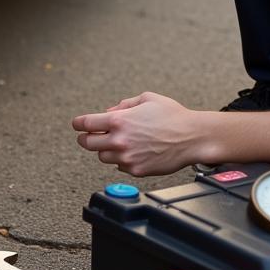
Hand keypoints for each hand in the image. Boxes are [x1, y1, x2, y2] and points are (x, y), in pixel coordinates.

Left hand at [71, 91, 205, 176]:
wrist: (193, 137)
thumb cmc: (173, 116)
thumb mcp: (147, 99)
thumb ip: (124, 104)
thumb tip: (108, 112)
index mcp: (119, 120)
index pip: (85, 124)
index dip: (78, 124)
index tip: (76, 125)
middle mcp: (120, 140)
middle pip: (87, 143)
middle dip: (86, 138)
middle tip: (89, 136)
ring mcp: (127, 158)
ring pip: (102, 156)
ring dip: (105, 149)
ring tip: (118, 142)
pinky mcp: (136, 170)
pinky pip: (119, 166)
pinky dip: (122, 160)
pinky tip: (133, 151)